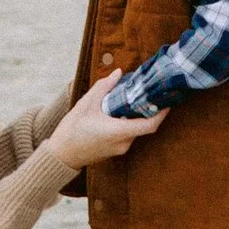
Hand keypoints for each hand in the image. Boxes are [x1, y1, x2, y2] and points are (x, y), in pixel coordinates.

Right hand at [47, 76, 165, 171]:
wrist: (60, 155)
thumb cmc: (72, 130)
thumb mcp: (86, 104)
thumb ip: (104, 87)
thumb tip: (119, 72)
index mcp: (118, 132)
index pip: (150, 125)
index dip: (162, 113)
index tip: (168, 100)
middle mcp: (123, 143)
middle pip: (144, 125)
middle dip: (147, 109)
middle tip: (148, 92)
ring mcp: (120, 148)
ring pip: (135, 130)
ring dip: (136, 116)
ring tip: (132, 99)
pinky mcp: (115, 150)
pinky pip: (128, 134)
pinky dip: (128, 123)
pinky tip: (120, 111)